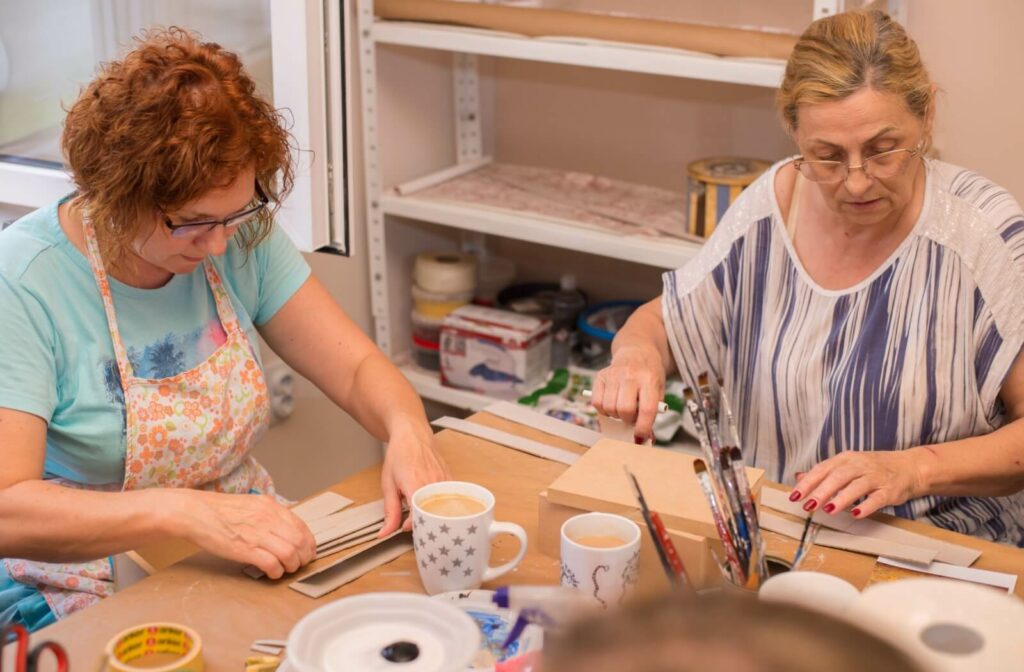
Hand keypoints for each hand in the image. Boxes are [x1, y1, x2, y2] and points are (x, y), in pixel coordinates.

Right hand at [164, 489, 316, 578]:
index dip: (309, 543)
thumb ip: (268, 515)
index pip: (302, 526)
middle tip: (298, 564)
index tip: (308, 552)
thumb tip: (283, 529)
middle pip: (300, 542)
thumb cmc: (219, 511)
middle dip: (303, 557)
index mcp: (270, 507)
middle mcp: (268, 518)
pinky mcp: (245, 549)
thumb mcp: (250, 505)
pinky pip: (272, 563)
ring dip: (291, 566)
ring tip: (284, 569)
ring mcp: (257, 534)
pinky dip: (276, 572)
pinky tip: (272, 573)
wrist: (195, 512)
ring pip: (290, 553)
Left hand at [379, 422, 449, 535]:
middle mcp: (433, 483)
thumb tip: (386, 532)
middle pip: (434, 515)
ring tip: (424, 511)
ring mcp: (445, 481)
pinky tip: (434, 504)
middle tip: (415, 521)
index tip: (405, 525)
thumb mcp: (389, 483)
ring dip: (433, 514)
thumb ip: (390, 510)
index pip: (419, 515)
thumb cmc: (400, 455)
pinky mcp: (451, 480)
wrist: (413, 434)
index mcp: (415, 484)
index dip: (412, 525)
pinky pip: (450, 500)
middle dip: (424, 522)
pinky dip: (442, 506)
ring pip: (444, 509)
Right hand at [591, 344, 664, 440]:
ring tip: (622, 409)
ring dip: (615, 415)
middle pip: (624, 409)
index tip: (640, 437)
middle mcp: (630, 374)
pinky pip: (596, 402)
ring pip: (609, 408)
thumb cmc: (649, 375)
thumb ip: (652, 414)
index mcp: (649, 379)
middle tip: (631, 417)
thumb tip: (644, 439)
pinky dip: (603, 410)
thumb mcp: (658, 391)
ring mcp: (613, 374)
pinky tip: (611, 404)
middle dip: (627, 420)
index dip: (643, 427)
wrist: (637, 351)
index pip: (646, 409)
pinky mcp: (600, 375)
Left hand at [789, 449, 929, 518]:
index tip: (794, 496)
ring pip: (857, 486)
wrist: (909, 467)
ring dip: (842, 498)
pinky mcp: (889, 490)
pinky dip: (866, 506)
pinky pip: (877, 498)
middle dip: (821, 491)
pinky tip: (856, 515)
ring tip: (828, 510)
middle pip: (838, 476)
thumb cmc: (873, 468)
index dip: (808, 483)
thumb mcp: (847, 465)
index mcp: (846, 459)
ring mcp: (875, 477)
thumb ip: (824, 473)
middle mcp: (859, 465)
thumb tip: (799, 477)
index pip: (823, 469)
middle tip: (808, 505)